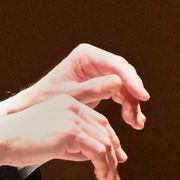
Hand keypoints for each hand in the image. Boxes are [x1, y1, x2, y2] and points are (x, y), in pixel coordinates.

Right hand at [0, 94, 128, 179]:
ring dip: (109, 164)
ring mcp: (72, 118)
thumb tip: (93, 157)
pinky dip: (102, 166)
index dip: (111, 142)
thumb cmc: (19, 142)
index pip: (99, 122)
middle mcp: (73, 106)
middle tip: (114, 176)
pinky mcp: (70, 132)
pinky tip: (100, 176)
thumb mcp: (51, 138)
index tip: (115, 159)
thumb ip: (73, 144)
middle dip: (113, 156)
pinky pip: (97, 151)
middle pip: (105, 132)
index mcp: (68, 103)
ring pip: (104, 142)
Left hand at [2, 43, 148, 130]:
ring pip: (125, 85)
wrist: (37, 106)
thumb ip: (94, 89)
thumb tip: (119, 83)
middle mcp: (95, 59)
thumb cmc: (49, 98)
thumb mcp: (72, 96)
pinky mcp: (102, 82)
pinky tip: (134, 121)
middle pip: (124, 74)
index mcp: (86, 55)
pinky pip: (120, 92)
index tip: (142, 96)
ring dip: (132, 104)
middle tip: (137, 115)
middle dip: (133, 95)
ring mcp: (99, 70)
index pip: (115, 65)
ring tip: (136, 123)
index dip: (131, 81)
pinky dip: (127, 106)